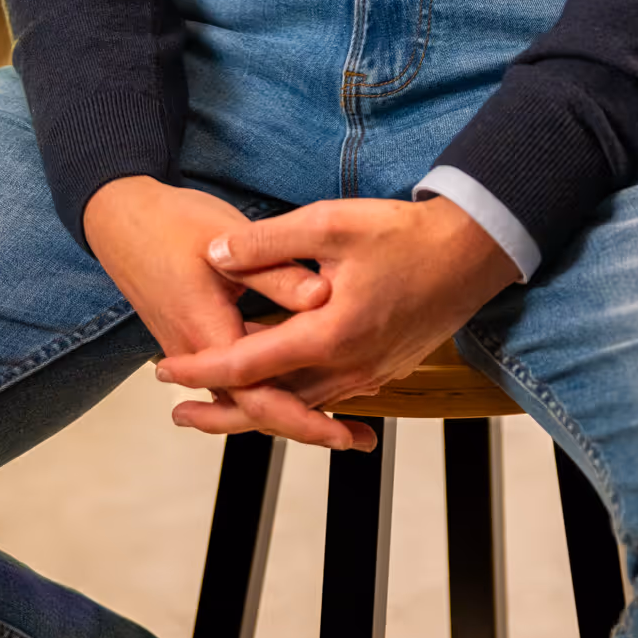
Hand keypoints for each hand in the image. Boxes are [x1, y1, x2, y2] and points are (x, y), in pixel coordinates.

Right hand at [82, 176, 345, 440]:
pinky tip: (304, 383)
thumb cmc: (170, 224)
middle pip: (255, 409)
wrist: (120, 220)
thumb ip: (275, 274)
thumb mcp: (226, 241)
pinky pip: (237, 379)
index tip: (343, 433)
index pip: (260, 398)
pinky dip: (272, 389)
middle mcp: (197, 355)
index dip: (304, 421)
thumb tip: (324, 298)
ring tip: (341, 423)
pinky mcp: (196, 342)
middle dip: (308, 427)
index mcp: (207, 334)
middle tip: (356, 440)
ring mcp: (194, 353)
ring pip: (247, 397)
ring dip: (292, 410)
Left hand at [155, 195, 519, 449]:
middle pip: (271, 404)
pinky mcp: (383, 370)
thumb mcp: (330, 223)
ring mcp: (369, 375)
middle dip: (221, 412)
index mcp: (329, 334)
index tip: (164, 371)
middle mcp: (349, 368)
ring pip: (301, 405)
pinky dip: (294, 399)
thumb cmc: (404, 234)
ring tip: (217, 404)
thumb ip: (267, 241)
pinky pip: (328, 396)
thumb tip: (215, 254)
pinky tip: (278, 387)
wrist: (472, 252)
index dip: (201, 371)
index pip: (249, 365)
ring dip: (258, 407)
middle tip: (179, 414)